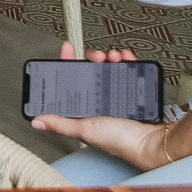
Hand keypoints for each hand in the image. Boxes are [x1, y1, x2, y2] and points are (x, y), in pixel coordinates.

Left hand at [28, 44, 178, 169]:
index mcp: (87, 111)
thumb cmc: (122, 141)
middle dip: (93, 58)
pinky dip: (128, 62)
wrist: (153, 142)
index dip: (68, 64)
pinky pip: (130, 73)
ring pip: (110, 70)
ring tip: (113, 57)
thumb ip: (61, 124)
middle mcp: (102, 104)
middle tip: (96, 56)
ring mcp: (119, 98)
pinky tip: (127, 59)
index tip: (68, 49)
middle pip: (92, 72)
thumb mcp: (86, 130)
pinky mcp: (135, 95)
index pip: (72, 82)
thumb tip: (38, 121)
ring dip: (110, 58)